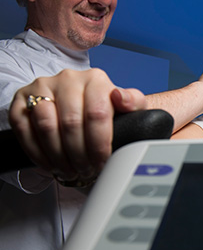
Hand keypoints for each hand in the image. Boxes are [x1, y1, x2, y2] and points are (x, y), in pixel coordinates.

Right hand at [9, 68, 145, 182]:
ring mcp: (43, 87)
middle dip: (80, 155)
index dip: (99, 145)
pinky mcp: (22, 99)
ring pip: (47, 126)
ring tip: (70, 169)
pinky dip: (37, 152)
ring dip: (58, 156)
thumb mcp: (128, 106)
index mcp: (95, 79)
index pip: (97, 114)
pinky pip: (25, 129)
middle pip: (71, 124)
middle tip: (86, 170)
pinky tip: (51, 163)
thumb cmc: (106, 110)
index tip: (101, 162)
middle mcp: (68, 79)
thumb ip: (133, 102)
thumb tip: (121, 98)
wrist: (82, 106)